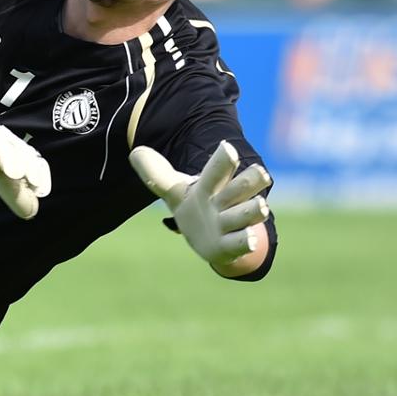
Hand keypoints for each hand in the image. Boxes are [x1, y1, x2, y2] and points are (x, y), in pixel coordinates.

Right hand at [0, 84, 49, 219]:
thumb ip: (13, 191)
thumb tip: (32, 212)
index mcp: (8, 146)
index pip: (28, 155)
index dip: (37, 170)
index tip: (41, 190)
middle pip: (15, 147)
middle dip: (27, 163)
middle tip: (34, 182)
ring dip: (7, 155)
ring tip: (15, 173)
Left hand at [129, 138, 270, 268]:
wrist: (214, 239)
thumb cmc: (198, 209)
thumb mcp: (177, 192)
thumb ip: (158, 175)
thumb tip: (135, 153)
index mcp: (211, 186)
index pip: (218, 169)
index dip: (223, 160)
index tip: (228, 149)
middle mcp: (226, 202)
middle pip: (242, 186)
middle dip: (250, 180)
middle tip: (260, 173)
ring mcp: (231, 223)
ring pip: (248, 212)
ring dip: (253, 209)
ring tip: (261, 207)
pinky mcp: (233, 246)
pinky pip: (242, 242)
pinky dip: (246, 241)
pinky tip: (250, 239)